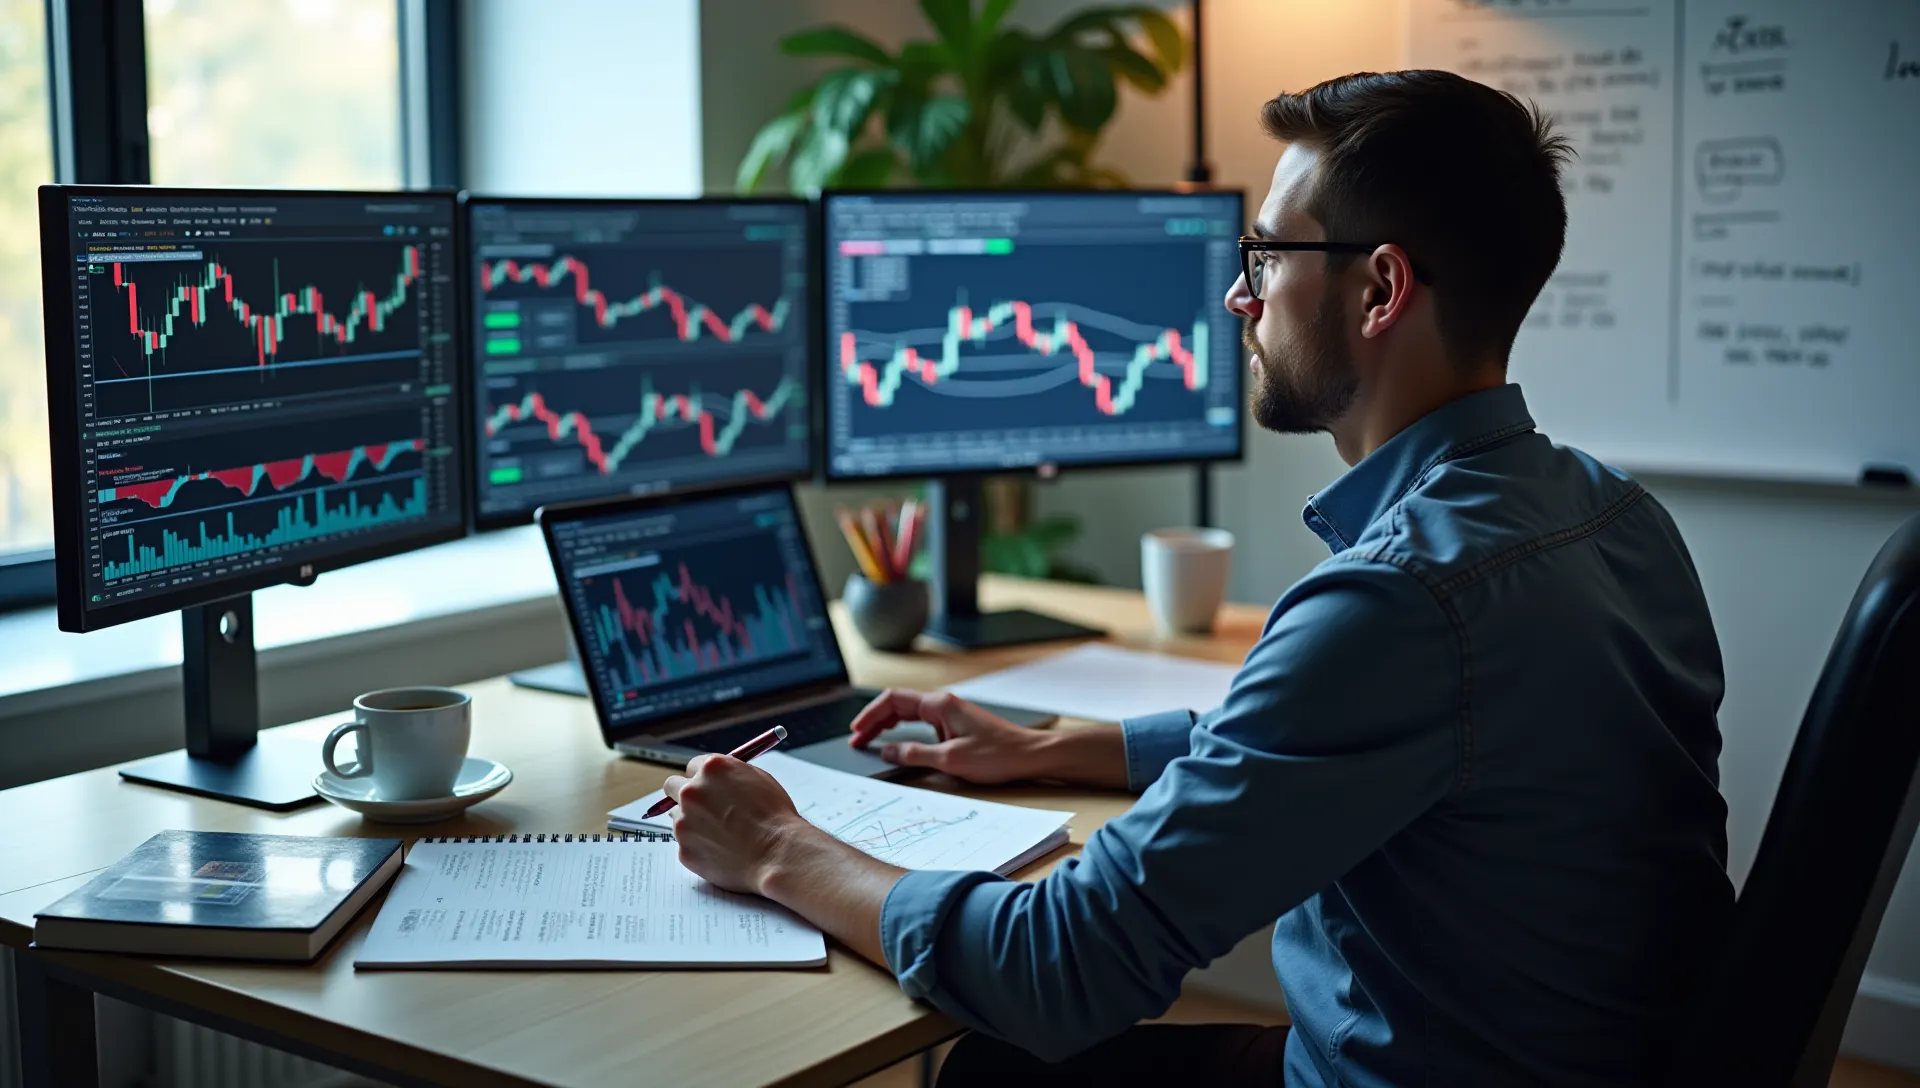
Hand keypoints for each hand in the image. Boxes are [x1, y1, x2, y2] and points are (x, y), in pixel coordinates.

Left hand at [662, 754, 820, 894]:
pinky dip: (700, 847)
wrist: (778, 854)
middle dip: (684, 794)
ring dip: (693, 822)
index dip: (702, 777)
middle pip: (672, 786)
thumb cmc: (775, 817)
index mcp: (711, 769)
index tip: (708, 786)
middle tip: (701, 806)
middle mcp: (692, 792)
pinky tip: (724, 851)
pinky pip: (686, 844)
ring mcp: (684, 822)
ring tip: (723, 834)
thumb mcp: (758, 779)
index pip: (692, 766)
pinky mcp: (684, 850)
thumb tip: (717, 778)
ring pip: (678, 818)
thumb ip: (731, 775)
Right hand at [848, 689, 1050, 784]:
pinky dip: (904, 731)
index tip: (856, 731)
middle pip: (898, 704)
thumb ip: (914, 754)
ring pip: (909, 713)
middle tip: (857, 740)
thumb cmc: (997, 755)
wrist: (1030, 755)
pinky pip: (922, 722)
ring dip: (888, 725)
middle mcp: (944, 704)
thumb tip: (887, 751)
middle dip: (874, 721)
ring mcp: (951, 713)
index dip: (870, 714)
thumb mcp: (950, 759)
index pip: (893, 700)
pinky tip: (898, 743)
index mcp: (940, 704)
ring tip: (870, 742)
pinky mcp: (956, 725)